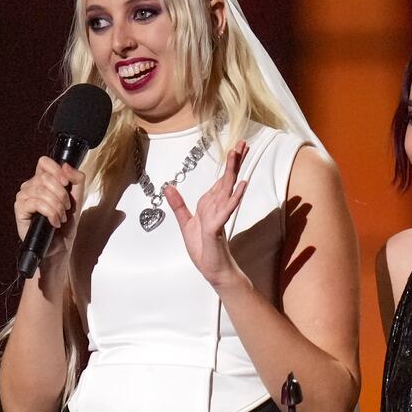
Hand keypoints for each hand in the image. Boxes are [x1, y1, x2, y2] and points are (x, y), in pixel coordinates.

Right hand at [13, 156, 83, 259]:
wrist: (61, 246)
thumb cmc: (66, 223)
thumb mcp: (78, 198)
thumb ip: (77, 179)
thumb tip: (66, 166)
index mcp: (42, 180)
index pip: (44, 162)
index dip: (56, 170)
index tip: (66, 184)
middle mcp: (30, 186)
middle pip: (45, 177)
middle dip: (61, 195)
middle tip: (66, 209)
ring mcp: (23, 197)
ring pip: (41, 191)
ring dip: (57, 206)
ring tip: (61, 218)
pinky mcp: (19, 210)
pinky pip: (36, 203)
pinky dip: (50, 213)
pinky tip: (54, 222)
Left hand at [165, 141, 248, 287]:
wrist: (212, 270)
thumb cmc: (203, 249)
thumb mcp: (185, 223)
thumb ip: (178, 205)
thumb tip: (168, 187)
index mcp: (210, 204)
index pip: (221, 180)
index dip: (229, 164)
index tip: (237, 148)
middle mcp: (218, 207)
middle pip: (227, 180)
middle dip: (234, 161)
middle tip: (243, 142)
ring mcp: (219, 216)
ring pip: (227, 189)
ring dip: (233, 172)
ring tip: (239, 154)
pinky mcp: (218, 227)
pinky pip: (226, 209)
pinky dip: (234, 197)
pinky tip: (242, 185)